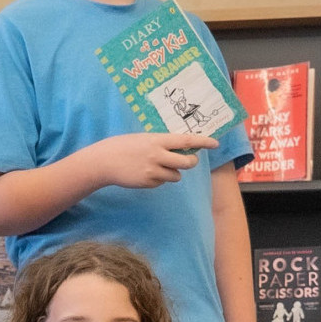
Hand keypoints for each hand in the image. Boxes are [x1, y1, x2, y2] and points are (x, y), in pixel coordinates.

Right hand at [96, 132, 215, 189]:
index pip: (186, 140)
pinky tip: (145, 173)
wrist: (105, 161)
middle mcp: (158, 155)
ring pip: (176, 176)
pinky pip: (162, 182)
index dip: (203, 142)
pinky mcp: (148, 182)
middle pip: (187, 162)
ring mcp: (153, 171)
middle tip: (189, 161)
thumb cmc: (124, 146)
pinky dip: (158, 179)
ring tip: (158, 167)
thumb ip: (162, 143)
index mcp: (157, 140)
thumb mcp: (144, 139)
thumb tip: (181, 148)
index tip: (215, 143)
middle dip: (191, 162)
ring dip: (172, 173)